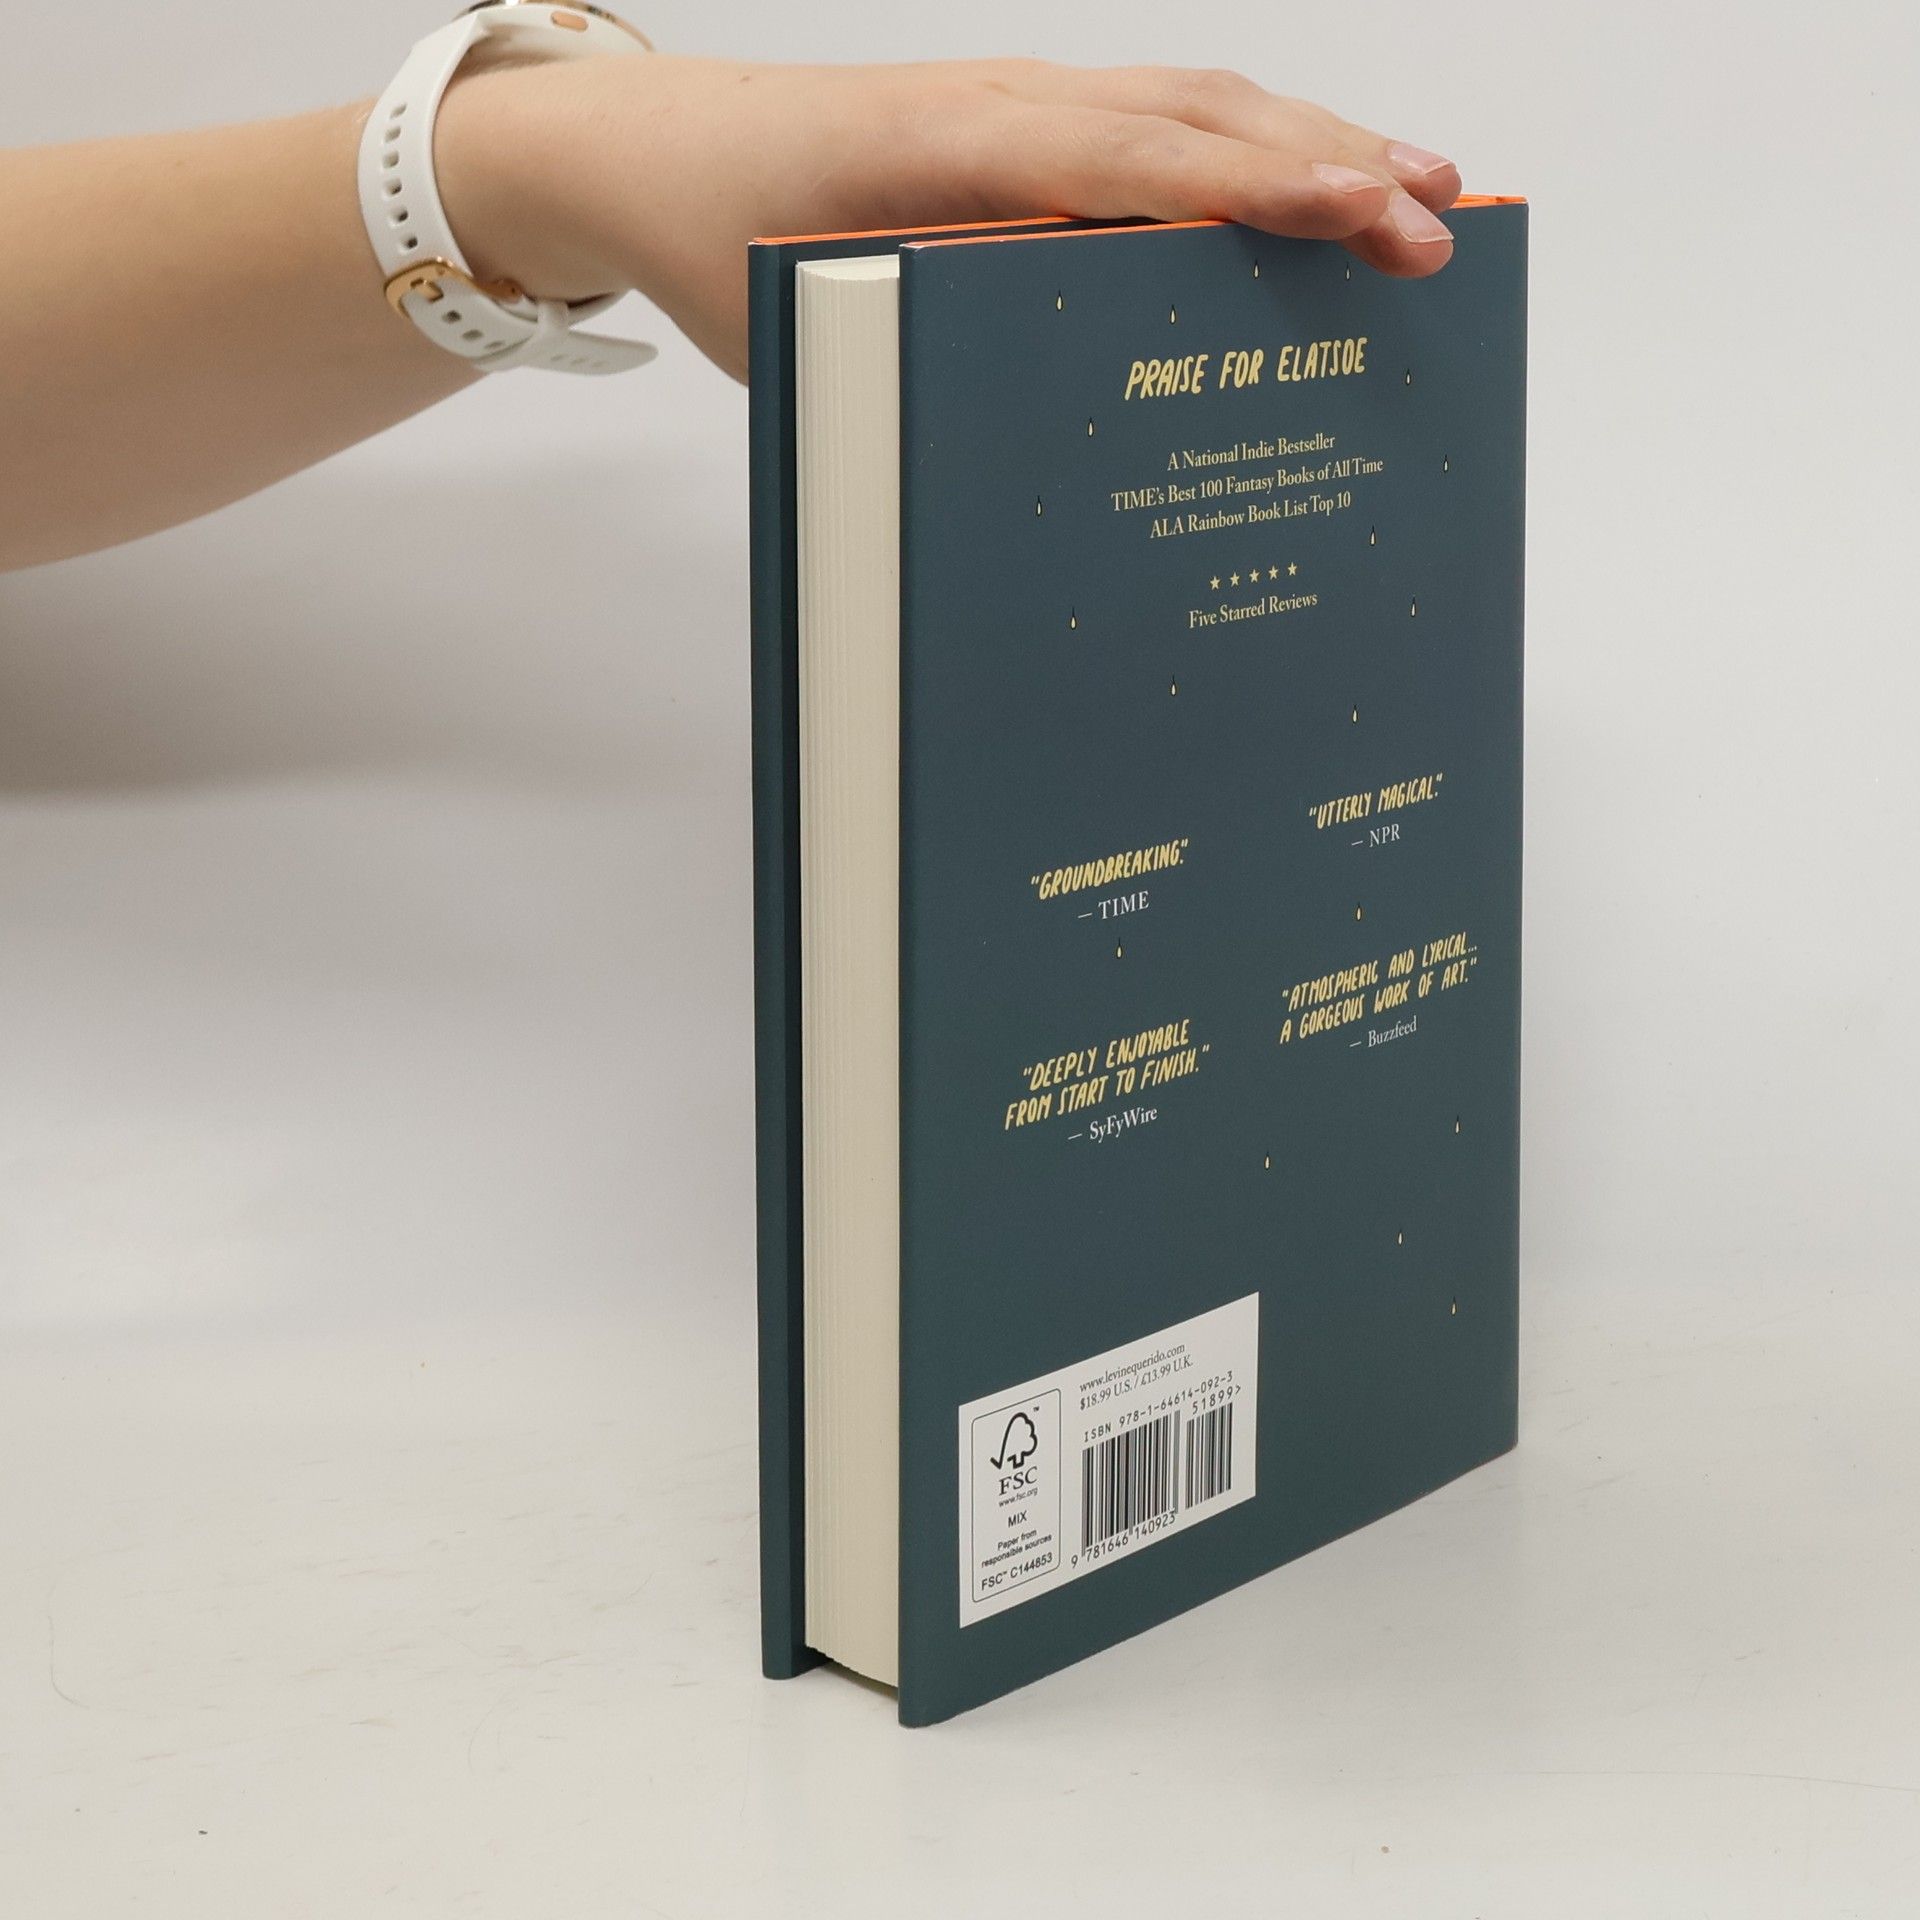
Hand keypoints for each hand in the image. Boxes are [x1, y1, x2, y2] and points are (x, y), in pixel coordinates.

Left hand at [437, 56, 1462, 380]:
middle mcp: (1011, 107)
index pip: (1145, 161)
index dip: (1263, 190)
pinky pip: (1159, 123)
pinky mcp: (1026, 126)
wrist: (655, 155)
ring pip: (1198, 106)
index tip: (1365, 215)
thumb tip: (1050, 417)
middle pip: (1206, 116)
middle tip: (1444, 223)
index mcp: (961, 148)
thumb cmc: (724, 235)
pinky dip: (1248, 149)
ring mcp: (1025, 106)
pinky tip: (1304, 183)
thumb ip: (935, 348)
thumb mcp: (819, 320)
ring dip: (1314, 142)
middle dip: (1336, 166)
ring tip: (1419, 190)